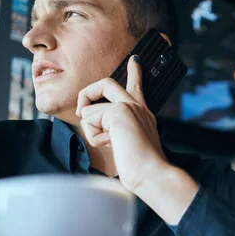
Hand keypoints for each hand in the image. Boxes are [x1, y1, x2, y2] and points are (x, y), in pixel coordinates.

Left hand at [76, 56, 167, 192]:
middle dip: (88, 93)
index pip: (137, 88)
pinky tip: (112, 144)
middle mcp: (137, 107)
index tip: (134, 60)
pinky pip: (89, 119)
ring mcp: (128, 107)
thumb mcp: (128, 145)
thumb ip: (115, 131)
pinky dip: (95, 136)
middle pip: (106, 83)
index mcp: (143, 114)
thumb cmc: (141, 168)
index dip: (134, 73)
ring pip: (90, 109)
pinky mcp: (118, 112)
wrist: (152, 174)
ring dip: (92, 130)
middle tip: (82, 109)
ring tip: (111, 144)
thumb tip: (91, 120)